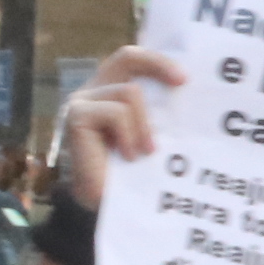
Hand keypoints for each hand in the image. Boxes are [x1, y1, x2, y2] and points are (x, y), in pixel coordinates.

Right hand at [57, 44, 188, 210]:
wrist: (110, 207)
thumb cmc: (132, 174)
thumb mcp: (149, 133)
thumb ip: (156, 111)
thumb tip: (187, 88)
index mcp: (108, 93)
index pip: (132, 61)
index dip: (158, 62)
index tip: (185, 80)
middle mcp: (92, 93)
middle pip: (126, 57)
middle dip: (158, 64)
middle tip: (182, 83)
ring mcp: (80, 103)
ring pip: (129, 92)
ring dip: (144, 125)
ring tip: (145, 152)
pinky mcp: (77, 116)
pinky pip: (117, 113)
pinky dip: (129, 135)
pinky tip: (127, 157)